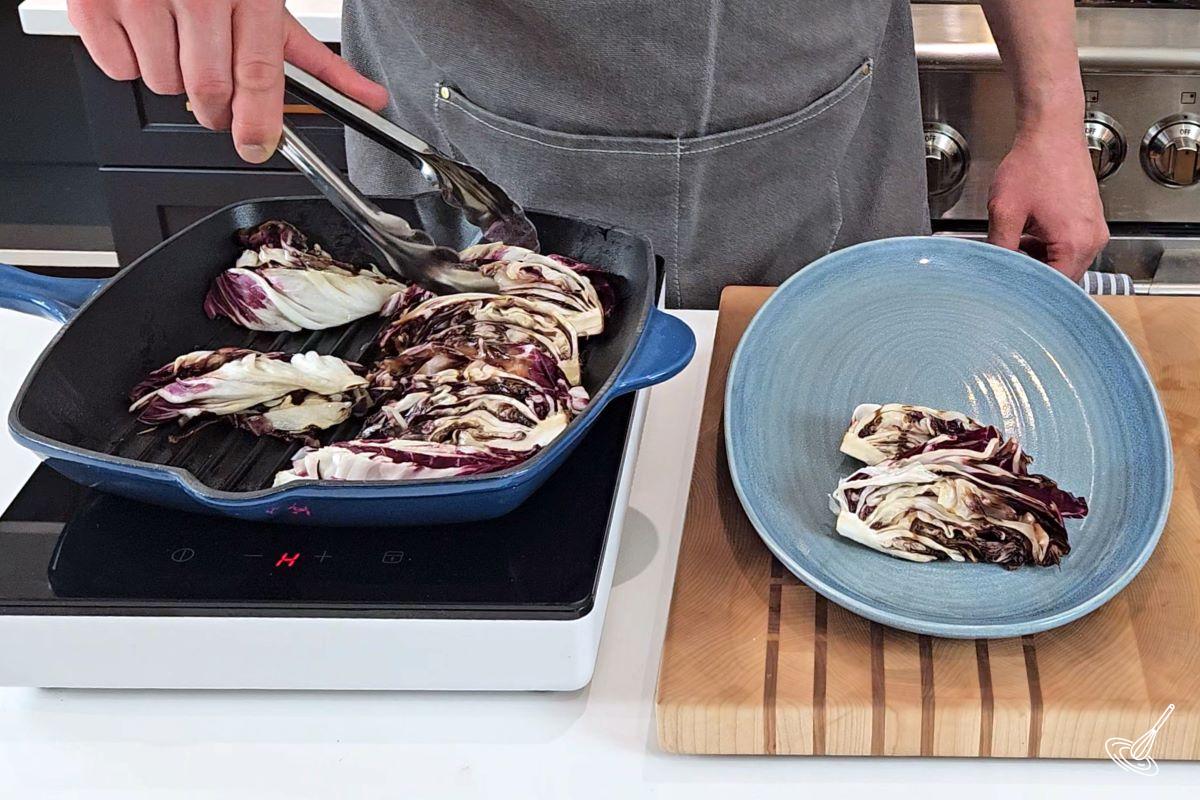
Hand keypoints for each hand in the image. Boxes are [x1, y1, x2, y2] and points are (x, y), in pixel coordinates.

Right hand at [67, 0, 388, 162]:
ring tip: (177, 35)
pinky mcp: (93, 2)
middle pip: (209, 90)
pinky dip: (131, 60)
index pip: (258, 75)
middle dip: (216, 106)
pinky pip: (119, 68)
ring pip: (164, 84)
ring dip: (173, 76)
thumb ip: (313, 57)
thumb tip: (365, 98)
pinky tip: (144, 26)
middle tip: (216, 88)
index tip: (257, 145)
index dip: (259, 122)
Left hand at [986, 125, 1108, 279]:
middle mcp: (1092, 240)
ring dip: (1037, 262)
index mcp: (1075, 243)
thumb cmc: (1034, 163)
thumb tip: (993, 272)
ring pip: (1063, 265)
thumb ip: (999, 249)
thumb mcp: (1005, 211)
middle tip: (1005, 268)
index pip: (1053, 288)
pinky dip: (1046, 249)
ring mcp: (1094, 231)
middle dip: (1032, 276)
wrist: (1052, 132)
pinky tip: (1026, 235)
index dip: (1027, 292)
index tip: (1007, 291)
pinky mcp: (1089, 222)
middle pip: (1061, 279)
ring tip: (1013, 245)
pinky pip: (1068, 249)